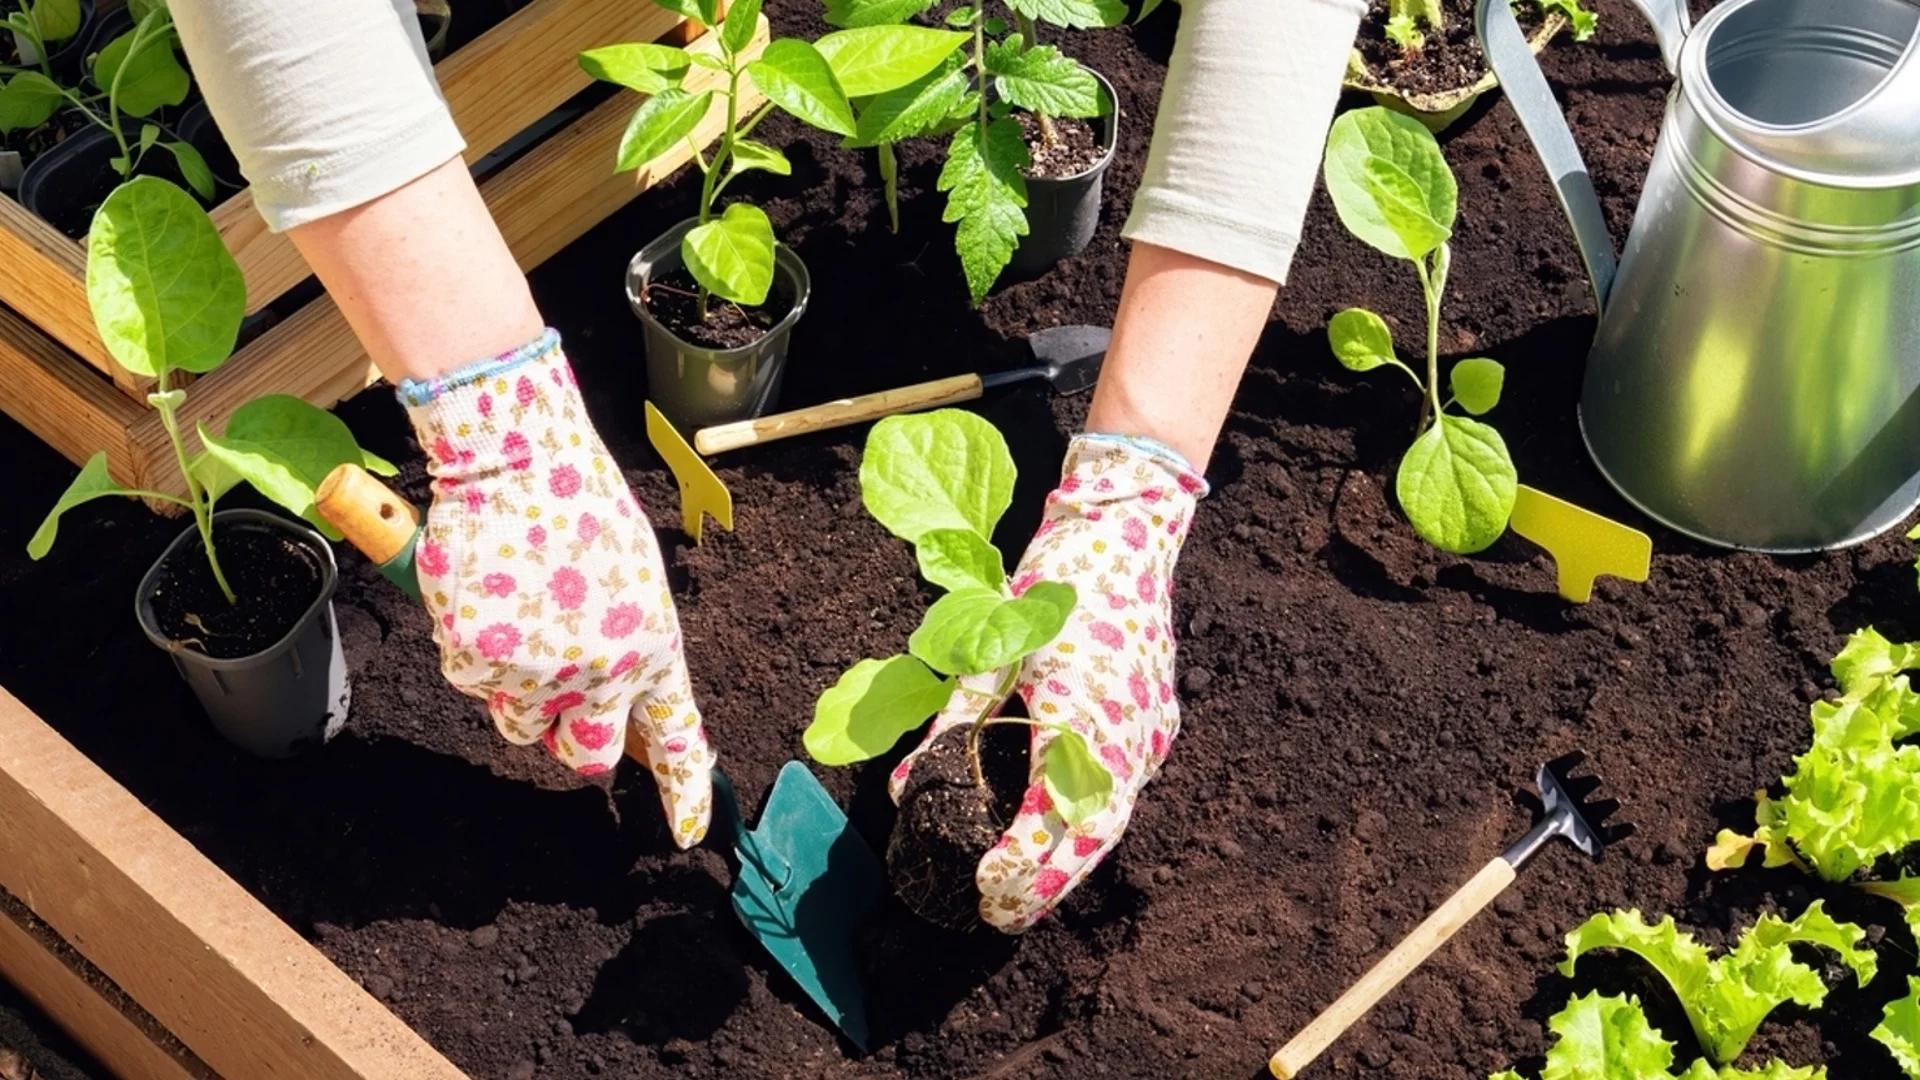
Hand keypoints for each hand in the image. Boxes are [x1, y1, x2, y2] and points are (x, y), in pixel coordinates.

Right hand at [403, 331, 712, 847]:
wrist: (515, 462)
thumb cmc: (579, 512)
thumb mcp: (634, 582)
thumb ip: (633, 648)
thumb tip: (622, 707)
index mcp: (655, 647)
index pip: (677, 737)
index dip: (683, 792)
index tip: (687, 833)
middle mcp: (602, 672)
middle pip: (587, 755)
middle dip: (574, 738)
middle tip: (562, 695)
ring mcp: (536, 671)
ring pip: (521, 723)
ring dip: (519, 692)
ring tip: (522, 618)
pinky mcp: (478, 660)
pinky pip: (472, 685)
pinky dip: (474, 654)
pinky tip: (488, 601)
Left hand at [890, 434, 1204, 930]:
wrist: (1127, 531)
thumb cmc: (1049, 586)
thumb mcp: (988, 650)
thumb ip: (950, 723)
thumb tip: (904, 791)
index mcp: (1079, 713)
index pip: (1053, 813)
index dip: (1022, 860)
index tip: (986, 888)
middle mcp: (1125, 731)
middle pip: (1093, 834)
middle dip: (1048, 883)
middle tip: (1000, 918)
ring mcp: (1151, 727)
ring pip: (1116, 817)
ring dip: (1073, 860)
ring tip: (1028, 895)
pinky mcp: (1159, 718)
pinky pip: (1128, 787)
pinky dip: (1095, 822)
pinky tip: (1064, 837)